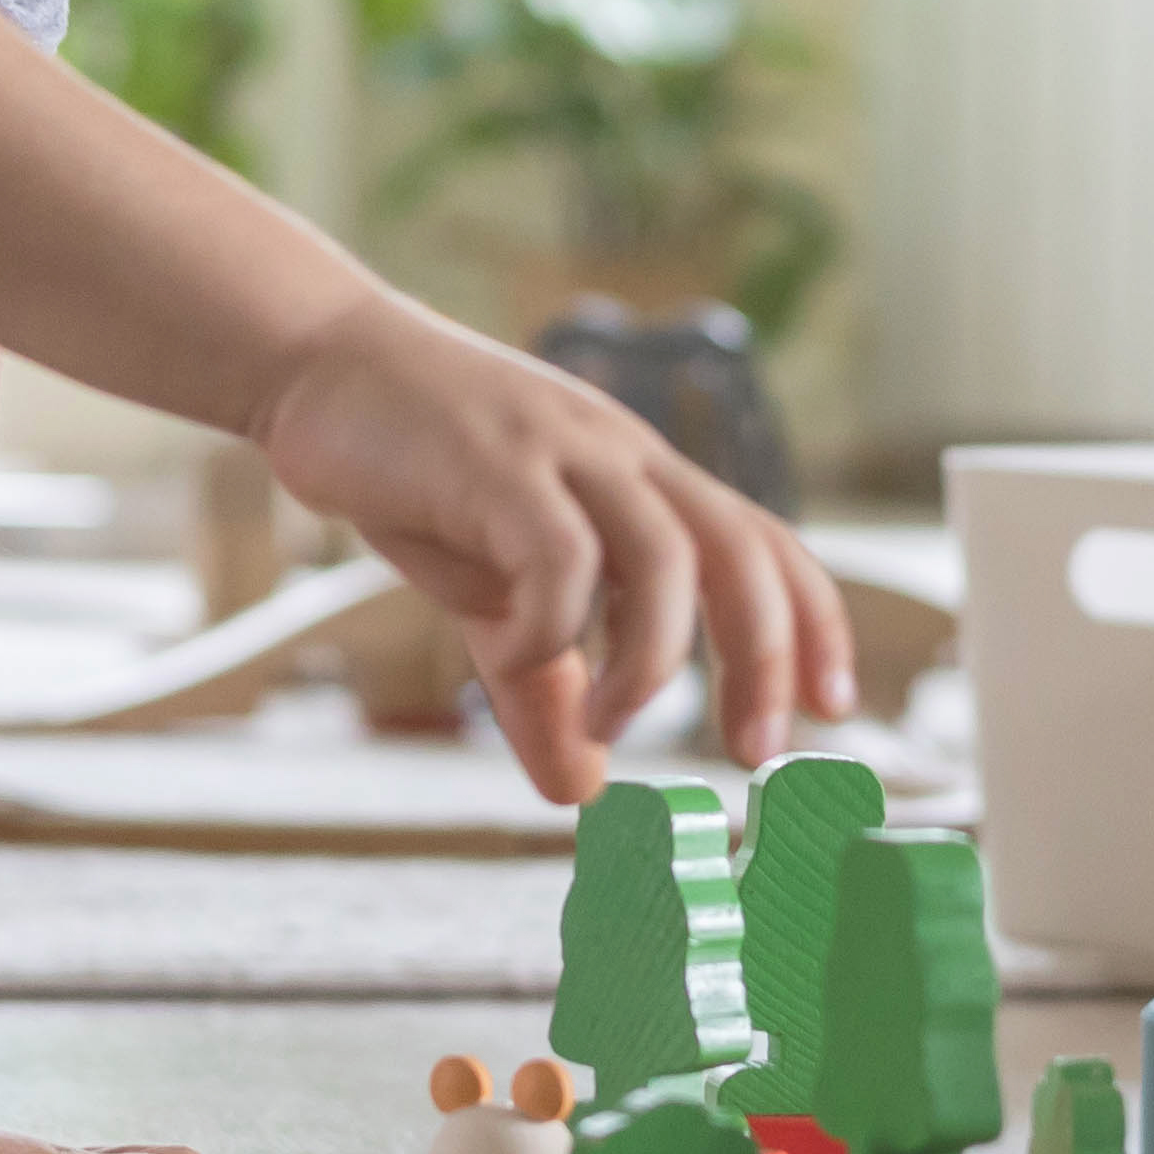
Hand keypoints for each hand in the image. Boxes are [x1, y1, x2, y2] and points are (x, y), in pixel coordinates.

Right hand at [250, 292, 854, 803]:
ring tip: (614, 725)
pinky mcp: (495, 459)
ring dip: (655, 659)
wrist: (320, 364)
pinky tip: (516, 654)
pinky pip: (558, 551)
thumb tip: (582, 789)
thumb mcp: (489, 598)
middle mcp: (622, 455)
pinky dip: (552, 624)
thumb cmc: (417, 473)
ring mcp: (564, 450)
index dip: (814, 623)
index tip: (834, 709)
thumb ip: (540, 688)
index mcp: (641, 478)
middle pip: (740, 548)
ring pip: (665, 552)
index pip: (764, 543)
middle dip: (766, 654)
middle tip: (756, 751)